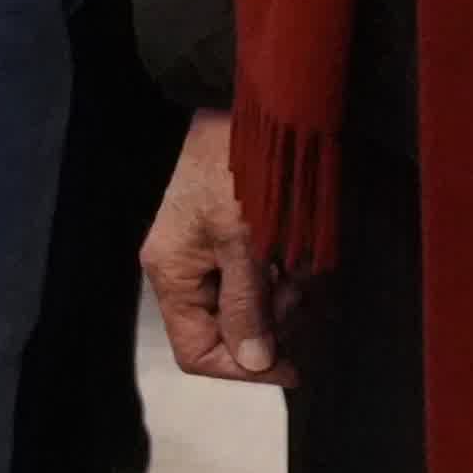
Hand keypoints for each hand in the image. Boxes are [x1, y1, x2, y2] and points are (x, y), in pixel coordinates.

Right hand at [140, 108, 278, 380]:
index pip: (196, 351)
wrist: (250, 103)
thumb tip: (252, 364)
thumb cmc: (239, 166)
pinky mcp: (233, 237)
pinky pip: (258, 279)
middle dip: (269, 325)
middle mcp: (184, 269)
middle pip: (225, 332)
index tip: (292, 365)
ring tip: (301, 268)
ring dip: (282, 299)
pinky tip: (298, 256)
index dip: (241, 369)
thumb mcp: (245, 239)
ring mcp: (208, 252)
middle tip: (299, 297)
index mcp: (171, 273)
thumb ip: (246, 305)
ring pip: (249, 308)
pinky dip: (283, 277)